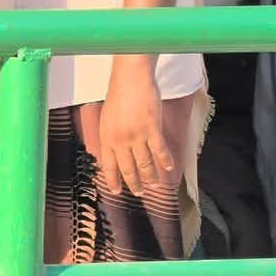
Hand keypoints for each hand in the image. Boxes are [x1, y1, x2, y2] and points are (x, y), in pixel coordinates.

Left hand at [93, 59, 174, 198]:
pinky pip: (160, 151)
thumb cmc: (118, 97)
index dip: (113, 180)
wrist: (130, 82)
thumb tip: (113, 152)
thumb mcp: (107, 120)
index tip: (117, 191)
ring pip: (145, 163)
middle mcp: (120, 141)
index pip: (108, 166)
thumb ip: (111, 137)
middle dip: (134, 183)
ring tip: (155, 185)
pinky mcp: (152, 130)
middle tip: (139, 193)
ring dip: (151, 176)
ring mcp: (137, 136)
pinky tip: (169, 169)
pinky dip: (165, 161)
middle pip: (128, 168)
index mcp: (106, 138)